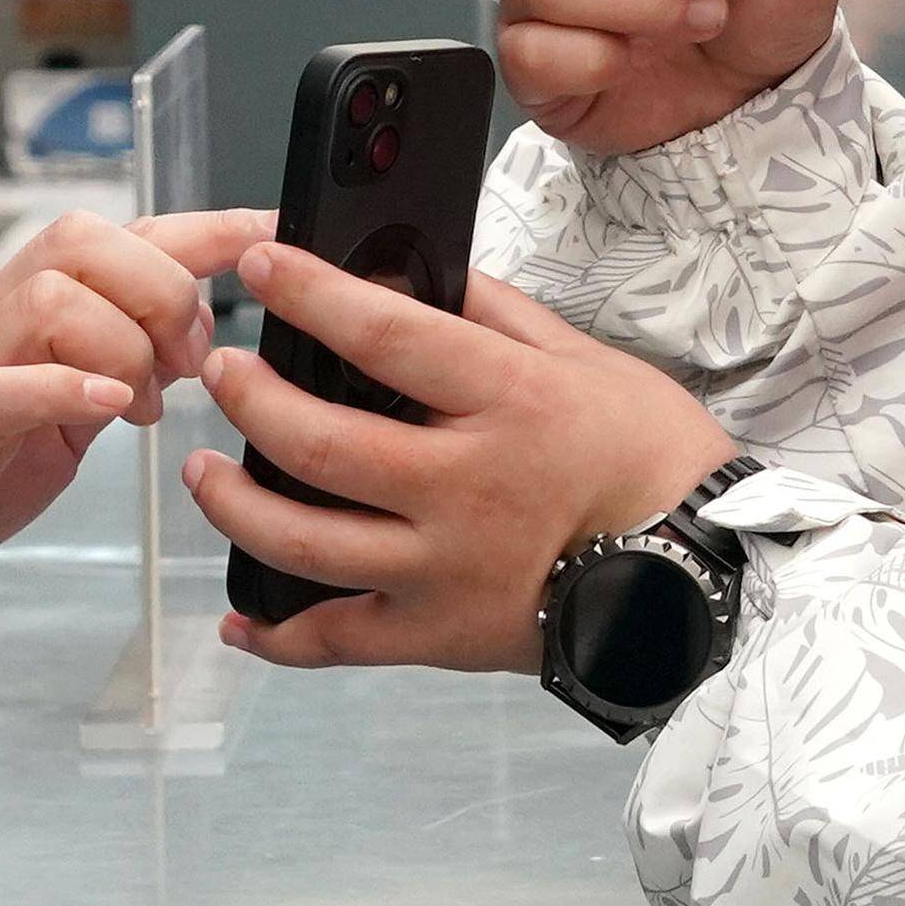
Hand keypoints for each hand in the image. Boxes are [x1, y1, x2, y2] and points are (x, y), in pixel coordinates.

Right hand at [0, 205, 272, 648]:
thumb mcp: (58, 411)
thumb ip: (115, 363)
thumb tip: (197, 337)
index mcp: (21, 314)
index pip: (115, 236)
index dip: (199, 227)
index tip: (269, 232)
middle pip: (80, 241)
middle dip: (161, 291)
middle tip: (187, 366)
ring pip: (47, 298)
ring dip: (123, 345)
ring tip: (142, 406)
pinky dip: (64, 388)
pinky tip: (110, 411)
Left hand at [185, 237, 733, 673]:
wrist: (703, 573)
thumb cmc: (650, 458)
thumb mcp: (585, 360)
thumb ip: (492, 314)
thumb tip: (409, 268)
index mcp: (507, 403)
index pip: (383, 335)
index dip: (309, 293)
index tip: (257, 262)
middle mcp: (466, 488)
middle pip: (319, 440)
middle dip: (249, 398)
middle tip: (220, 370)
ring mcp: (446, 569)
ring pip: (304, 541)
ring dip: (231, 504)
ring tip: (201, 471)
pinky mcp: (440, 636)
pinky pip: (338, 642)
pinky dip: (278, 635)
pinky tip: (241, 616)